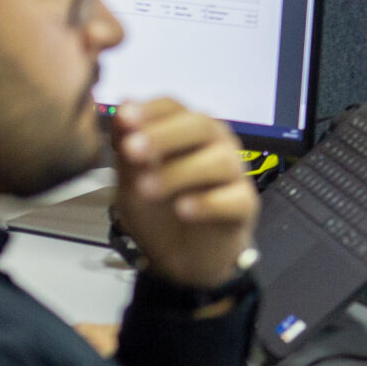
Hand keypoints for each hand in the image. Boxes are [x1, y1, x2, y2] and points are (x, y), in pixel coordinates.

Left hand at [109, 98, 258, 291]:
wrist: (182, 259)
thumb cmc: (159, 212)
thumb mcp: (131, 181)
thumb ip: (126, 148)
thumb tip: (121, 106)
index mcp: (184, 131)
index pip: (173, 107)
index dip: (149, 110)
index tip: (125, 118)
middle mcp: (214, 144)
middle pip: (199, 125)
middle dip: (163, 136)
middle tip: (132, 150)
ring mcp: (233, 173)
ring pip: (218, 161)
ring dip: (179, 172)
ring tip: (147, 189)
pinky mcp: (244, 204)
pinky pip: (233, 198)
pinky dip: (207, 203)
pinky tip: (182, 209)